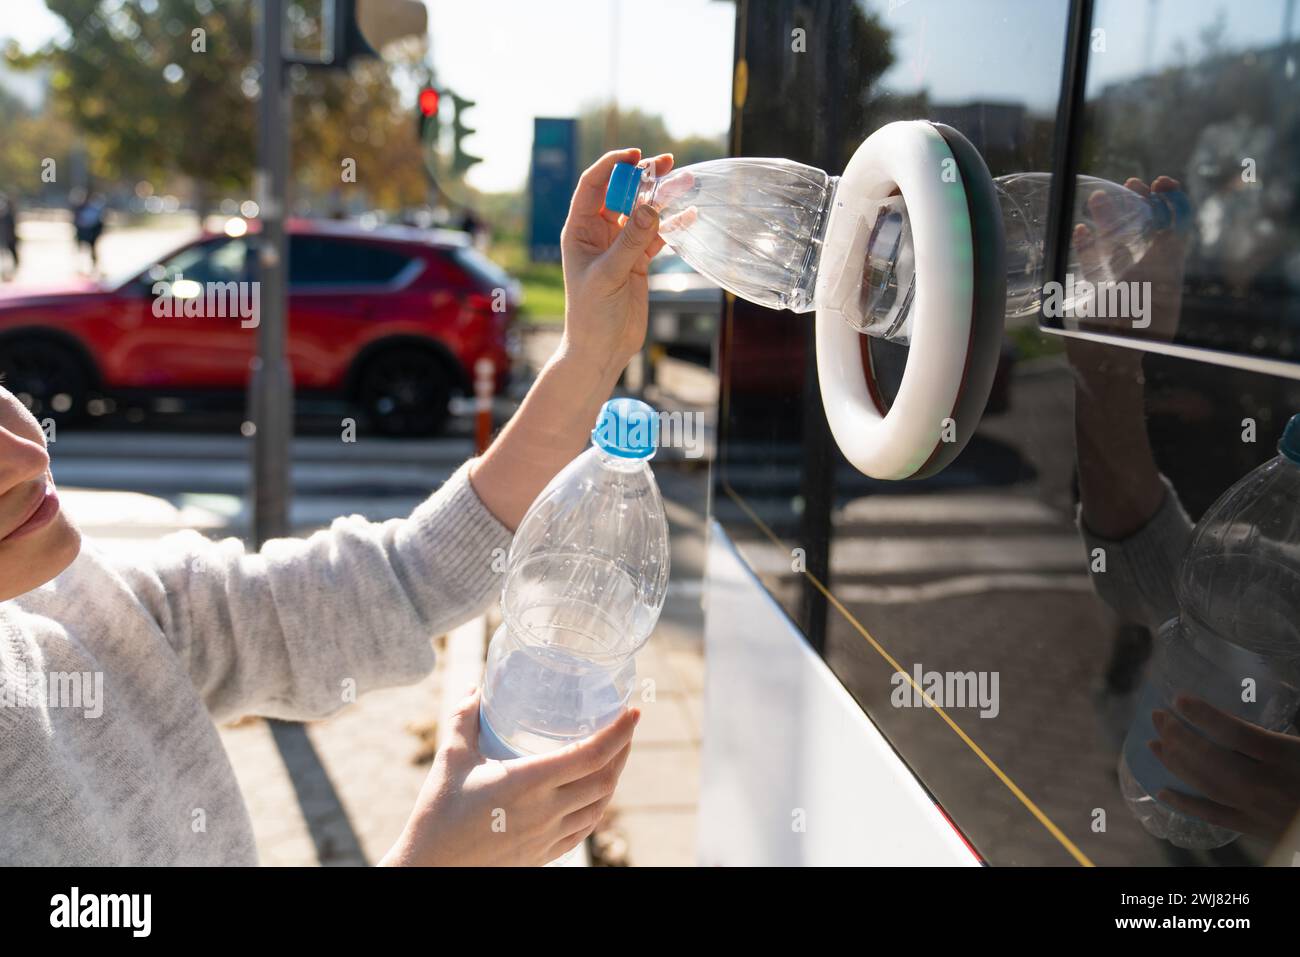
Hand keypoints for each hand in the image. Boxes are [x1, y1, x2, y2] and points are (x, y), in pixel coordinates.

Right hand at [380, 689, 639, 865]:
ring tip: (613, 757)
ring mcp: (547, 837)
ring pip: (599, 806)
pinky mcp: (542, 855)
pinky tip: (592, 796)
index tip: (634, 712)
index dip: (620, 732)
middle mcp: (546, 811)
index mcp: (529, 782)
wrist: (429, 868)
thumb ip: (465, 718)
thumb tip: (476, 688)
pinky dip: (596, 808)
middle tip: (625, 728)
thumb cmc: (437, 813)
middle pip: (605, 779)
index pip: (592, 755)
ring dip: (613, 779)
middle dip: (623, 750)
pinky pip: (583, 830)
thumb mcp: (451, 757)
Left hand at [560, 148, 673, 377]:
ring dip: (663, 199)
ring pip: (643, 212)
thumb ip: (630, 242)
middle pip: (622, 194)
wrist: (601, 349)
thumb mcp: (609, 276)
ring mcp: (620, 246)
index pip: (593, 185)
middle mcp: (598, 233)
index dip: (613, 166)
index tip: (636, 156)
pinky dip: (672, 225)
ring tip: (686, 183)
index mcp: (580, 230)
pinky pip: (656, 235)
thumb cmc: (591, 315)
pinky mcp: (637, 261)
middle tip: (669, 163)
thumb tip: (650, 208)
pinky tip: (690, 215)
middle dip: (644, 178)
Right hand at [1068, 175, 1187, 347]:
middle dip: (1137, 205)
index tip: (1160, 183)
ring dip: (1108, 220)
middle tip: (1129, 183)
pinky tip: (1081, 231)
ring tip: (1098, 197)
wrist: (1108, 364)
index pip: (1174, 229)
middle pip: (1144, 232)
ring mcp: (1120, 285)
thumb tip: (1170, 220)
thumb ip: (1165, 254)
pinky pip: (1093, 267)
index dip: (1171, 203)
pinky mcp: (1097, 295)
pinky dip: (1087, 248)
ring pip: (1116, 244)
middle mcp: (1146, 275)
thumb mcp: (1157, 284)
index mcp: (1167, 273)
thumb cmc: (1136, 326)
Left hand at [1149, 694, 1299, 843]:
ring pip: (1205, 784)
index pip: (1236, 732)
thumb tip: (1226, 719)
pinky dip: (1185, 804)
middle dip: (1178, 735)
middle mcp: (1265, 783)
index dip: (1204, 715)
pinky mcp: (1253, 828)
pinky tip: (1162, 791)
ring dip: (1174, 762)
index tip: (1179, 699)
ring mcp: (1256, 808)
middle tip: (1157, 717)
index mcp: (1283, 756)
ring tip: (1153, 744)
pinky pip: (1213, 816)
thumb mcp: (1298, 747)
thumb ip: (1266, 735)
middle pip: (1210, 757)